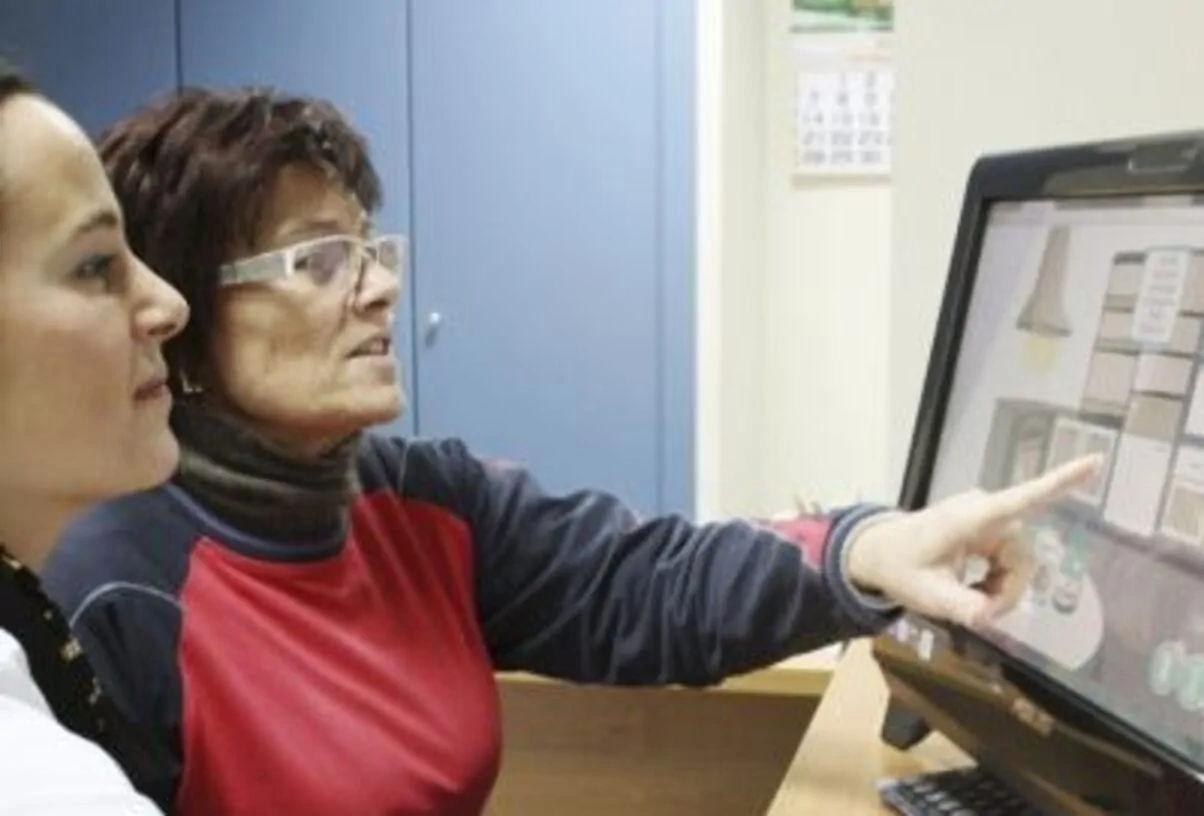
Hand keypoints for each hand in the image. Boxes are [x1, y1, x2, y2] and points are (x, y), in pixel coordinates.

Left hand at [844, 454, 1102, 629]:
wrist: (878, 552)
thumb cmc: (899, 566)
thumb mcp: (926, 594)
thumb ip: (959, 606)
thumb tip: (987, 616)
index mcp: (972, 517)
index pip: (1023, 498)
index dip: (1061, 482)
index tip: (1096, 461)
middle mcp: (985, 512)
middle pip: (1023, 557)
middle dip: (1009, 590)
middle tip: (980, 614)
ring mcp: (987, 519)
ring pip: (1019, 562)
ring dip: (1002, 588)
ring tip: (971, 602)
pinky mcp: (987, 530)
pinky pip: (1009, 560)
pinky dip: (997, 581)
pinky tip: (975, 590)